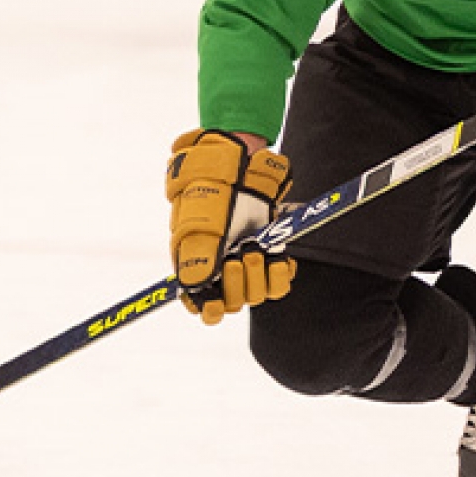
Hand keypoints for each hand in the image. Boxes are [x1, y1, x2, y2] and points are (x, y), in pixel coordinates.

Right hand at [164, 130, 293, 324]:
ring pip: (259, 294)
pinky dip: (281, 272)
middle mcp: (225, 269)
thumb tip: (195, 288)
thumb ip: (193, 258)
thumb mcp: (195, 224)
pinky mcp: (273, 253)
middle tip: (236, 257)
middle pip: (235, 302)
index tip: (214, 302)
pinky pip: (282, 280)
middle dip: (236, 283)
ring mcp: (249, 261)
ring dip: (258, 275)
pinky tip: (278, 258)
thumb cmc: (209, 192)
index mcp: (199, 267)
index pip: (205, 308)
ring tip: (253, 247)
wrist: (237, 165)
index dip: (210, 310)